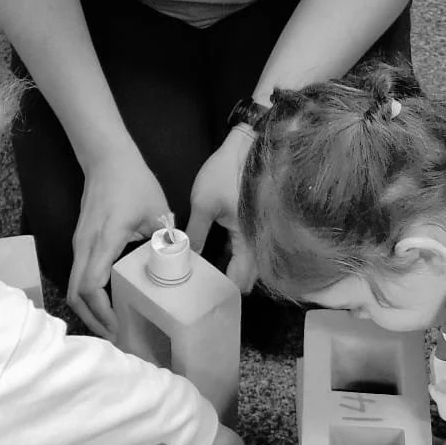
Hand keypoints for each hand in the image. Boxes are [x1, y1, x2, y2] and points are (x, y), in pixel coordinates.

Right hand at [68, 145, 172, 337]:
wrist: (105, 158)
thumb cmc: (132, 181)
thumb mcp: (157, 210)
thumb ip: (167, 239)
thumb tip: (182, 266)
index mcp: (104, 241)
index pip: (91, 286)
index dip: (103, 312)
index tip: (120, 327)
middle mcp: (85, 247)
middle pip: (75, 295)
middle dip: (93, 321)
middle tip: (116, 337)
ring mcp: (79, 246)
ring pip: (73, 288)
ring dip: (89, 311)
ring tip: (112, 327)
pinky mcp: (80, 244)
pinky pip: (78, 277)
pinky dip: (89, 296)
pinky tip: (108, 304)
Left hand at [185, 129, 257, 293]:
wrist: (246, 147)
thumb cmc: (226, 173)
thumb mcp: (204, 203)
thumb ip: (196, 234)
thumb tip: (187, 259)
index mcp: (248, 239)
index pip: (239, 277)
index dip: (224, 290)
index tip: (206, 297)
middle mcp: (258, 241)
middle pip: (247, 276)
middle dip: (230, 286)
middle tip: (206, 293)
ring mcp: (258, 233)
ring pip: (249, 266)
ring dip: (234, 274)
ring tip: (210, 280)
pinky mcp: (253, 225)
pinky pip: (247, 252)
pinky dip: (236, 260)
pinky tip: (219, 260)